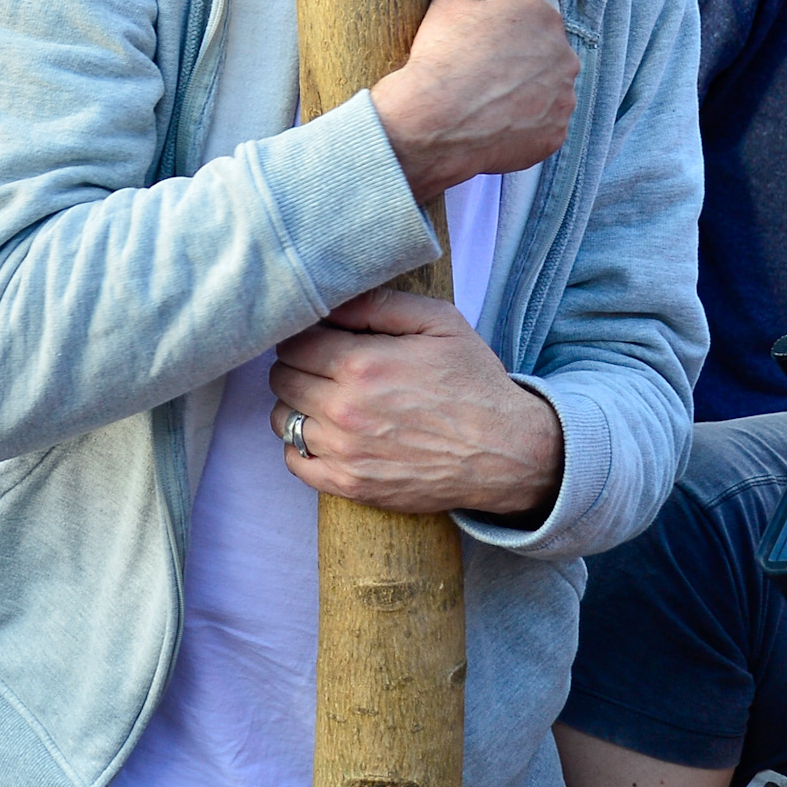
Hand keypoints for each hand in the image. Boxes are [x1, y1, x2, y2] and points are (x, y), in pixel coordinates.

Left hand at [268, 288, 564, 516]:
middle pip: (282, 380)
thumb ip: (379, 304)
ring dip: (297, 405)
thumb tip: (330, 300)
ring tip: (326, 399)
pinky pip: (295, 462)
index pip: (293, 344)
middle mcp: (344, 410)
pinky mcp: (350, 485)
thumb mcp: (439, 322)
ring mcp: (344, 453)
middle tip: (323, 366)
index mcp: (362, 365)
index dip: (303, 336)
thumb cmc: (473, 382)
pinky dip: (300, 446)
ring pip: (282, 420)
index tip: (320, 338)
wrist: (505, 452)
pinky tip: (327, 434)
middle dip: (297, 366)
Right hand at [371, 0, 578, 204]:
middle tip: (485, 78)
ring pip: (547, 94)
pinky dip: (524, 129)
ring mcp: (563, 100)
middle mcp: (565, 57)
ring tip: (488, 105)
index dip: (504, 34)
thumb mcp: (453, 0)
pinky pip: (542, 129)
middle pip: (545, 56)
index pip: (531, 20)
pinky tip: (494, 127)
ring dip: (526, 96)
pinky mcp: (554, 136)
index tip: (482, 48)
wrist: (432, 120)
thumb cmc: (442, 57)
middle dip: (521, 64)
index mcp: (544, 18)